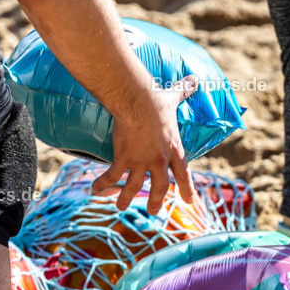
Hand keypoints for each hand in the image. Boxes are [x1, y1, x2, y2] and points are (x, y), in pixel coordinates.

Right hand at [91, 75, 199, 214]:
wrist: (136, 100)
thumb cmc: (154, 99)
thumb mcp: (173, 97)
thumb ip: (184, 92)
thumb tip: (195, 79)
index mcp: (174, 148)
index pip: (184, 173)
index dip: (188, 189)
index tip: (190, 201)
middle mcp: (160, 160)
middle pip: (160, 187)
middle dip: (156, 201)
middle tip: (152, 211)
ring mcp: (141, 161)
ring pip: (134, 187)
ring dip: (126, 198)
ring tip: (121, 207)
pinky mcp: (123, 158)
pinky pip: (113, 177)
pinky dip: (103, 185)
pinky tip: (94, 190)